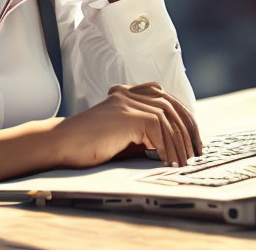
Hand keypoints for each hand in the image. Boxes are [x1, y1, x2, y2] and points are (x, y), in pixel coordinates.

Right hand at [50, 82, 202, 168]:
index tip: (191, 140)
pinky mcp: (126, 114)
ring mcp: (126, 101)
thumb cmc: (87, 145)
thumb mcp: (121, 136)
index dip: (183, 117)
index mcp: (125, 94)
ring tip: (181, 162)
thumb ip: (143, 133)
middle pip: (171, 104)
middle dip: (188, 130)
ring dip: (179, 142)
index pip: (164, 97)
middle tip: (195, 153)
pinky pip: (159, 127)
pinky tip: (166, 160)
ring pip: (168, 117)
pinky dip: (167, 146)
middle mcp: (127, 93)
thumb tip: (174, 146)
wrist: (60, 144)